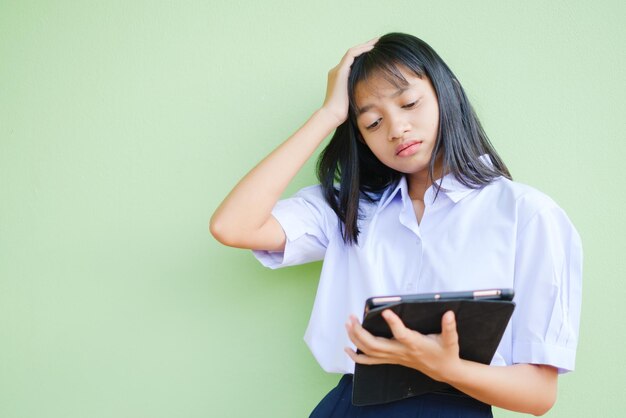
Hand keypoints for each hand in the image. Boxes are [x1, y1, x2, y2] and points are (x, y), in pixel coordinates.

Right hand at [321, 38, 377, 125]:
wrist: (332, 115)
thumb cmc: (343, 112)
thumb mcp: (353, 98)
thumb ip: (358, 91)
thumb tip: (371, 92)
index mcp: (339, 76)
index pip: (351, 61)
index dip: (362, 54)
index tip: (374, 51)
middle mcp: (336, 71)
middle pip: (352, 54)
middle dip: (365, 47)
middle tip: (377, 41)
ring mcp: (337, 70)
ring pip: (351, 52)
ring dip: (364, 45)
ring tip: (376, 41)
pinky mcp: (340, 71)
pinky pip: (351, 55)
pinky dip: (361, 50)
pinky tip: (371, 49)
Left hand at [345, 310, 461, 382]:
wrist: (444, 371)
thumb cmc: (446, 353)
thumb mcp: (451, 340)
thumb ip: (449, 327)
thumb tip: (449, 314)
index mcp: (415, 344)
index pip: (402, 334)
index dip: (393, 323)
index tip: (385, 311)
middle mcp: (401, 352)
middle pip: (375, 345)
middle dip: (360, 332)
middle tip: (352, 317)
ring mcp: (394, 357)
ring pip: (369, 352)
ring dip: (356, 338)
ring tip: (348, 324)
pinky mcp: (391, 359)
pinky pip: (370, 361)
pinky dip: (357, 357)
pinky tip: (347, 349)